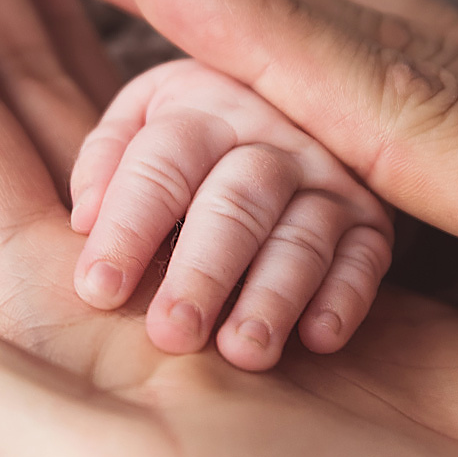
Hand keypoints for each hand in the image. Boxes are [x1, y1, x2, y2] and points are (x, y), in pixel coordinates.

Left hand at [68, 52, 392, 366]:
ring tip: (243, 351)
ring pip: (303, 236)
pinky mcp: (372, 220)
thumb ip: (107, 158)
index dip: (128, 226)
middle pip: (237, 201)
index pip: (164, 161)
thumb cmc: (194, 134)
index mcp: (207, 105)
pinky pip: (365, 259)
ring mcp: (330, 177)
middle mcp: (275, 136)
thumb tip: (84, 218)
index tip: (99, 289)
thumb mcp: (145, 117)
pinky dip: (345, 298)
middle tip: (172, 334)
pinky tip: (319, 339)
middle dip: (202, 271)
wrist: (303, 105)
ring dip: (273, 295)